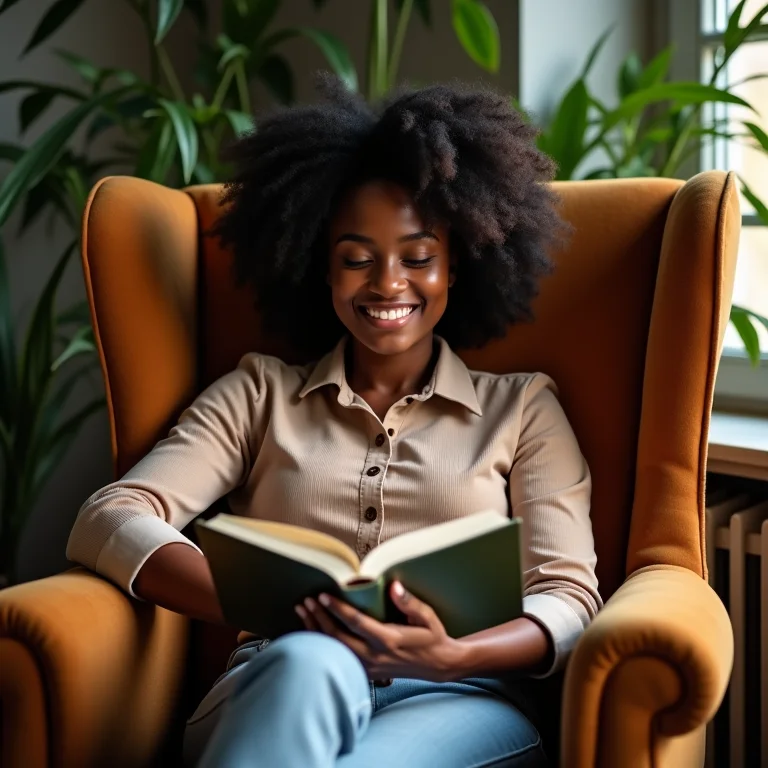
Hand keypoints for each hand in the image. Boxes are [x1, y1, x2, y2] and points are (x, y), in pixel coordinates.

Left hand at [295, 581, 467, 681]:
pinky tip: (313, 633)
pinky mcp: (368, 673)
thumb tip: (393, 586)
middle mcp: (376, 656)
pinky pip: (339, 660)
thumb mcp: (427, 617)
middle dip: (319, 618)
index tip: (322, 596)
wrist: (438, 665)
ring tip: (303, 612)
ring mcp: (370, 667)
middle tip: (306, 601)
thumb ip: (409, 602)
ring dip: (316, 631)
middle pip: (338, 638)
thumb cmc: (432, 637)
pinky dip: (324, 646)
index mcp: (389, 640)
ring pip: (335, 651)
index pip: (356, 623)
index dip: (337, 609)